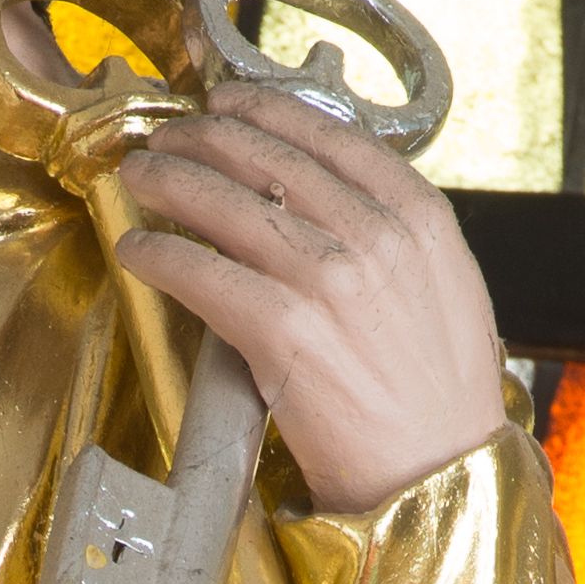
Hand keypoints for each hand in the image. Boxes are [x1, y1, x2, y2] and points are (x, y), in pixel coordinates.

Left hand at [116, 83, 506, 515]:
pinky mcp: (283, 332)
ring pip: (229, 205)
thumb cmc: (441, 402)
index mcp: (420, 219)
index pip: (332, 137)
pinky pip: (203, 273)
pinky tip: (138, 249)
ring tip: (140, 177)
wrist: (439, 478)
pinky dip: (161, 256)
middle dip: (206, 138)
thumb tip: (333, 208)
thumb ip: (396, 241)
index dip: (267, 112)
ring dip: (171, 182)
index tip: (229, 105)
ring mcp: (328, 281)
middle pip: (271, 161)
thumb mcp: (446, 293)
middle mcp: (375, 237)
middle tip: (167, 137)